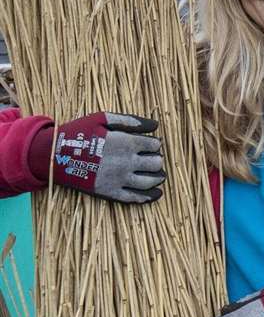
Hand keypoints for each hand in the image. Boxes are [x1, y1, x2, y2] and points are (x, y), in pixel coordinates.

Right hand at [37, 112, 163, 202]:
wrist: (54, 155)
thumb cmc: (78, 133)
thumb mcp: (103, 118)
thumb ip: (131, 121)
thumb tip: (155, 125)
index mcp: (126, 143)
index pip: (155, 146)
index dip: (153, 144)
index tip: (148, 145)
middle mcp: (126, 163)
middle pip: (156, 164)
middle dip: (156, 160)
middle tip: (151, 159)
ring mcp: (119, 179)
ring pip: (150, 181)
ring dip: (157, 176)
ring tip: (157, 174)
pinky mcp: (110, 192)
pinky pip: (135, 198)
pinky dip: (148, 196)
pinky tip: (156, 193)